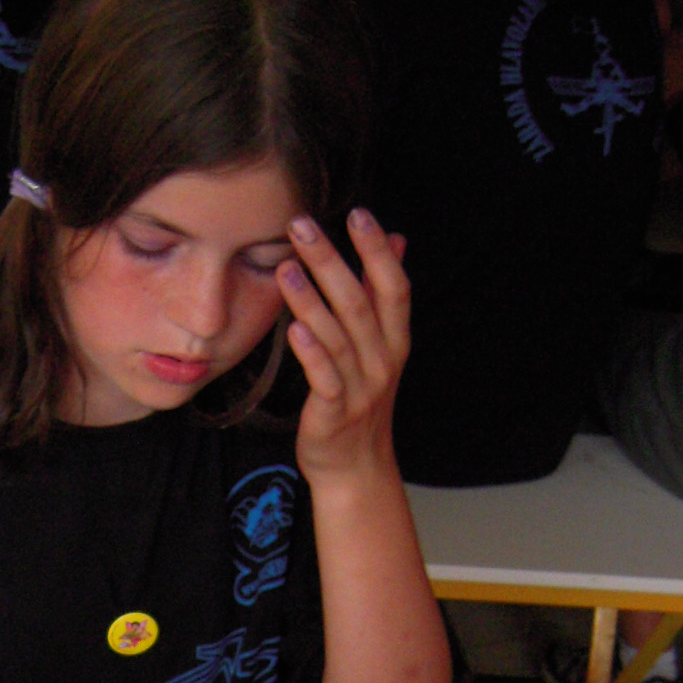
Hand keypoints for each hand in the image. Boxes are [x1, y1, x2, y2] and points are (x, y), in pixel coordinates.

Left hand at [278, 208, 408, 492]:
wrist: (354, 468)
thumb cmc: (360, 401)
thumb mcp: (380, 346)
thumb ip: (383, 295)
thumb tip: (395, 240)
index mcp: (394, 341)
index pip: (393, 286)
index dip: (377, 250)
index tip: (358, 214)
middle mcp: (382, 361)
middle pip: (359, 302)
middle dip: (331, 260)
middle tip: (302, 225)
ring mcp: (360, 387)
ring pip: (338, 336)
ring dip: (311, 299)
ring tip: (287, 266)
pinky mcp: (334, 412)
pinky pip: (325, 378)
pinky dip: (311, 353)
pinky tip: (293, 328)